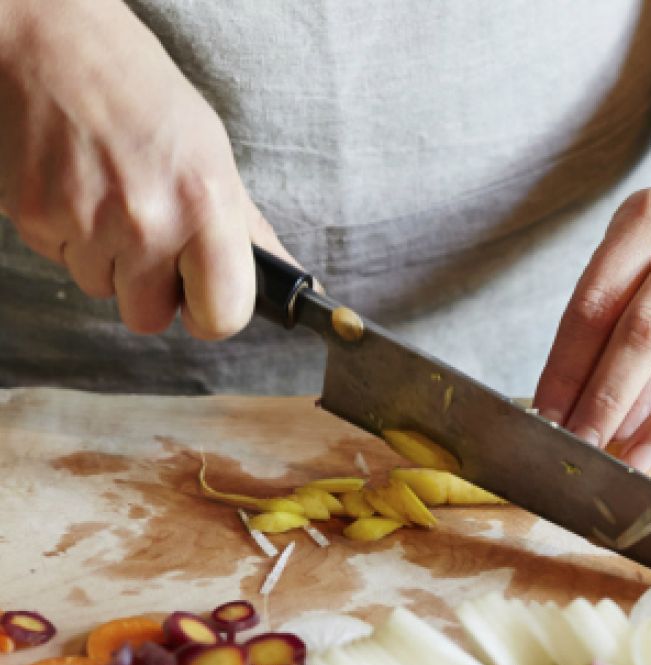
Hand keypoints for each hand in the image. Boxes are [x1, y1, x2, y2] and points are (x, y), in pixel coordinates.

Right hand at [0, 0, 291, 337]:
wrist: (44, 35)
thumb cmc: (136, 90)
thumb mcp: (210, 153)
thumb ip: (245, 229)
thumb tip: (290, 279)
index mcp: (206, 202)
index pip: (223, 316)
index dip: (211, 313)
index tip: (201, 297)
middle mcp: (148, 219)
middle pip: (149, 319)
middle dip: (149, 289)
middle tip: (146, 233)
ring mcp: (86, 222)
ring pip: (102, 290)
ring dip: (106, 258)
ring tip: (106, 193)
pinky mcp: (35, 219)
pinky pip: (60, 261)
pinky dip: (67, 235)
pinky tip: (75, 186)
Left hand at [533, 179, 650, 477]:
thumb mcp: (629, 259)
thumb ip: (610, 329)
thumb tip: (596, 418)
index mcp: (645, 220)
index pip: (593, 306)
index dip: (566, 369)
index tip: (548, 417)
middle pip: (645, 330)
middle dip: (607, 399)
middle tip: (583, 447)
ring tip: (637, 463)